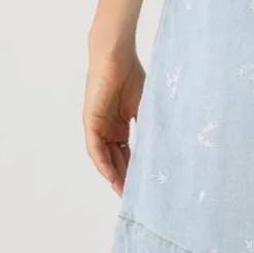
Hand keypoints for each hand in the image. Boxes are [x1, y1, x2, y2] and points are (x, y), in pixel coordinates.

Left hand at [83, 48, 144, 195]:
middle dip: (124, 177)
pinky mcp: (90, 122)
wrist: (117, 56)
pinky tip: (111, 175)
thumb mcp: (144, 105)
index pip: (127, 152)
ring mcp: (98, 126)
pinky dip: (103, 163)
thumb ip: (148, 125)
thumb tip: (163, 145)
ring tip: (124, 191)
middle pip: (116, 158)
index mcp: (121, 124)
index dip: (134, 169)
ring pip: (105, 157)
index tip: (144, 185)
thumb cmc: (131, 74)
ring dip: (113, 175)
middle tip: (135, 196)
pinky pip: (95, 148)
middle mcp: (108, 128)